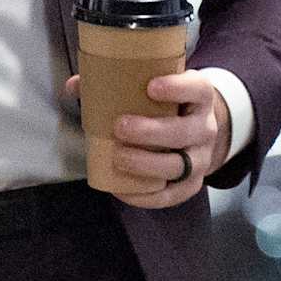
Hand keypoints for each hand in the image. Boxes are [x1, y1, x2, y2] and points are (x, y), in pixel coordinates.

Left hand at [63, 69, 232, 207]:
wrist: (198, 133)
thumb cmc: (168, 107)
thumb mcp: (157, 89)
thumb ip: (119, 83)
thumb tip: (74, 86)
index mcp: (200, 99)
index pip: (199, 90)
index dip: (177, 88)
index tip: (151, 86)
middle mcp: (206, 129)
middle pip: (184, 132)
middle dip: (151, 132)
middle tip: (120, 127)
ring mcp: (201, 159)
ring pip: (179, 166)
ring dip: (146, 164)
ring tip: (118, 158)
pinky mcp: (192, 185)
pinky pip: (171, 196)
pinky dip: (145, 197)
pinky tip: (121, 189)